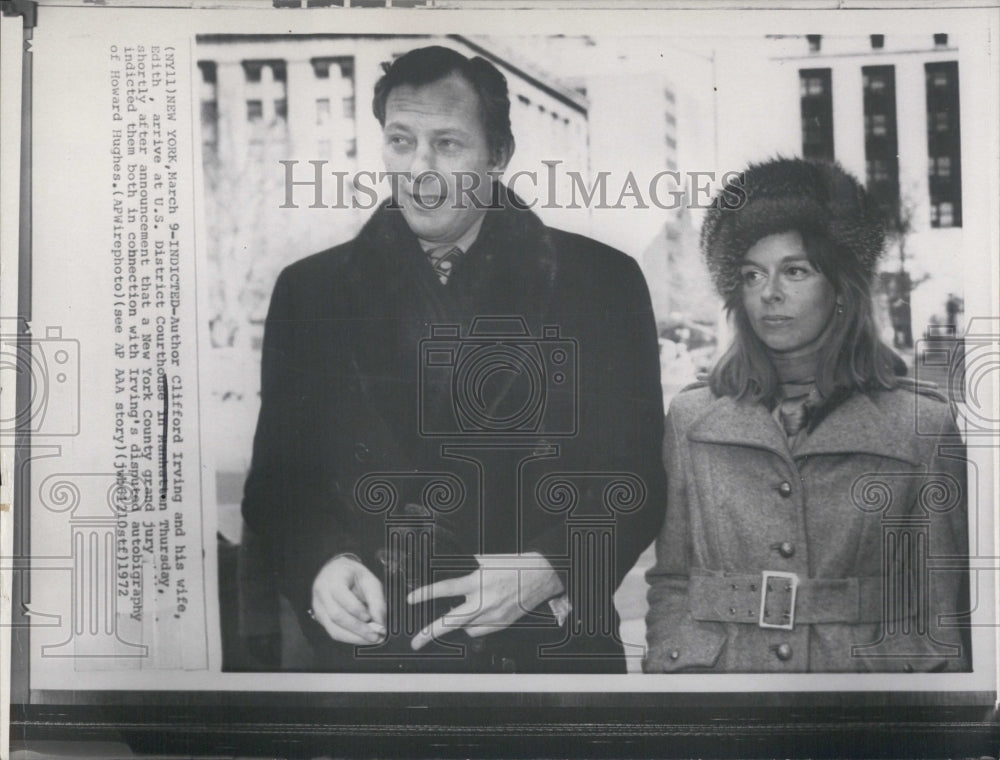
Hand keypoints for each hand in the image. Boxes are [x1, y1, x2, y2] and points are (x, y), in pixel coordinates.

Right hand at [310, 555, 386, 644]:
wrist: (336, 573)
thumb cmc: (353, 575)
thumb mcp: (369, 580)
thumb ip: (376, 600)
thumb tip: (380, 622)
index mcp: (333, 578)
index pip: (341, 595)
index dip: (356, 609)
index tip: (370, 617)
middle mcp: (321, 593)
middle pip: (336, 615)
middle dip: (358, 628)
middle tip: (375, 636)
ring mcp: (318, 607)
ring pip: (333, 629)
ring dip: (354, 637)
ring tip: (371, 639)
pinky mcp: (320, 618)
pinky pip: (333, 632)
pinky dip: (349, 637)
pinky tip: (362, 637)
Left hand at [406, 553, 563, 650]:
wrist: (543, 576)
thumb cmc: (516, 565)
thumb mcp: (488, 560)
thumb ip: (469, 568)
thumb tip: (450, 569)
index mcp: (479, 581)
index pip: (446, 589)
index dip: (425, 594)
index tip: (411, 600)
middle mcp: (484, 601)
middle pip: (451, 622)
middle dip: (430, 633)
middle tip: (416, 642)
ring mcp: (494, 616)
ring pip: (466, 629)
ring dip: (458, 623)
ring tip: (456, 615)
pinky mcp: (502, 624)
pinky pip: (481, 631)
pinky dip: (474, 626)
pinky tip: (476, 616)